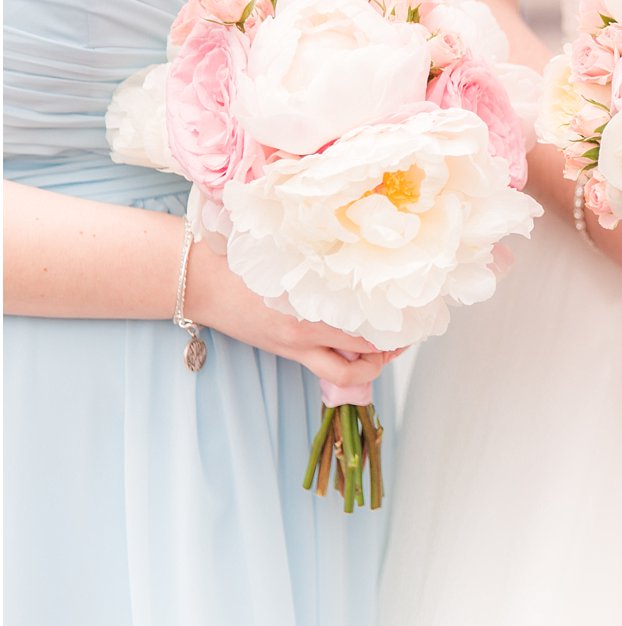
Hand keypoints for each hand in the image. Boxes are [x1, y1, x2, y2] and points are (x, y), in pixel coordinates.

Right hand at [183, 241, 389, 388]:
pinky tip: (359, 354)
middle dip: (395, 344)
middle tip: (408, 333)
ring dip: (375, 365)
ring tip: (388, 350)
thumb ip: (325, 262)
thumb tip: (364, 255)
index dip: (398, 316)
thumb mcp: (289, 253)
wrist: (201, 280)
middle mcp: (310, 323)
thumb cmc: (247, 258)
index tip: (417, 308)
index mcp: (313, 292)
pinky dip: (351, 368)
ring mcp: (299, 343)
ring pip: (352, 371)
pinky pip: (330, 372)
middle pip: (370, 345)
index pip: (370, 311)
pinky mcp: (287, 353)